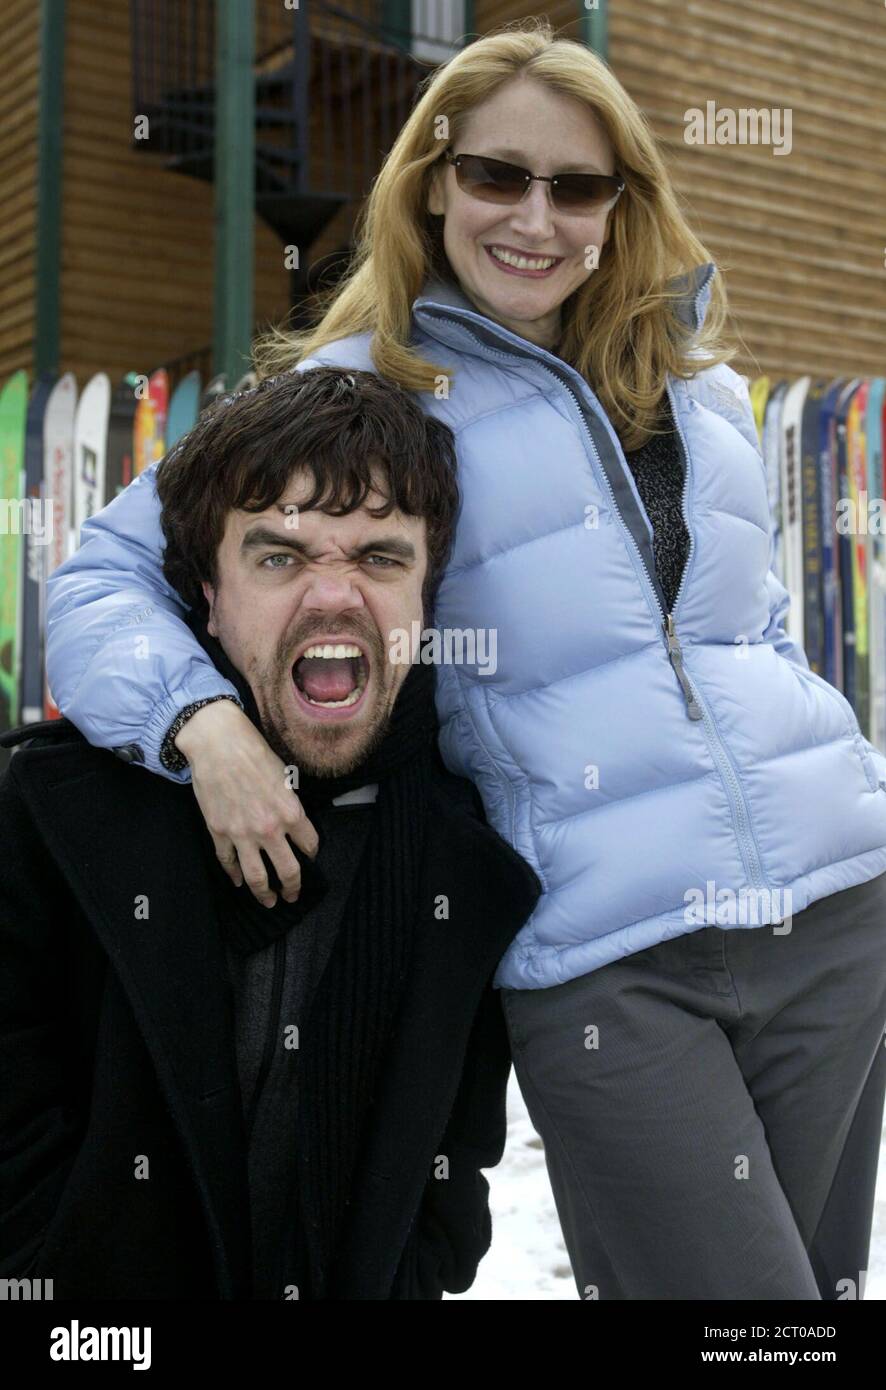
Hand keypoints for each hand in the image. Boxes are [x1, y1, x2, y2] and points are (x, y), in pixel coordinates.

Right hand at [175, 700, 318, 907]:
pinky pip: (228, 862)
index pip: (310, 845)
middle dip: (293, 888)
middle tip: (292, 896)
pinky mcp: (219, 832)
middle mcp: (270, 828)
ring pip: (257, 877)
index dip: (312, 855)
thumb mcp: (284, 775)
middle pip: (288, 871)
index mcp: (291, 812)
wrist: (218, 743)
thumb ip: (290, 803)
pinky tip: (239, 881)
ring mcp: (242, 834)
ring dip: (264, 894)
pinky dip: (234, 875)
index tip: (309, 858)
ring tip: (269, 901)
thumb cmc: (253, 752)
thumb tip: (293, 821)